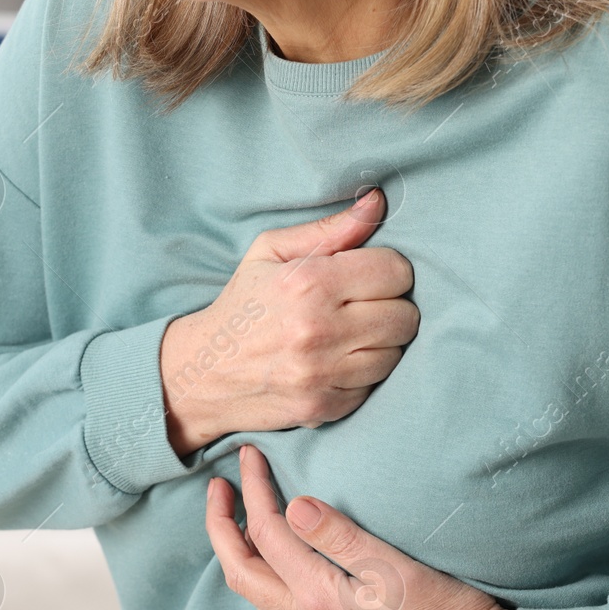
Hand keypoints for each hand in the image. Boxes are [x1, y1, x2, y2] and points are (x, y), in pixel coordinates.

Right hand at [160, 189, 418, 455]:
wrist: (203, 371)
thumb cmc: (243, 305)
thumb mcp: (270, 252)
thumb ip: (329, 228)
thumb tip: (378, 202)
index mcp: (308, 283)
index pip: (396, 272)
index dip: (387, 271)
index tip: (368, 277)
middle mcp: (318, 330)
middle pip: (405, 316)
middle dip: (390, 307)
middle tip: (363, 307)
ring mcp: (322, 374)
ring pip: (395, 354)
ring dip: (379, 343)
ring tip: (350, 335)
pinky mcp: (324, 407)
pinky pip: (374, 385)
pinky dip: (362, 374)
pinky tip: (336, 362)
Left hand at [206, 445, 519, 609]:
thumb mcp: (395, 566)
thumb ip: (340, 536)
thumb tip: (293, 505)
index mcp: (318, 596)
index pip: (266, 532)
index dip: (253, 489)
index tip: (250, 456)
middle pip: (241, 571)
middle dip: (221, 526)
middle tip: (220, 488)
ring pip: (258, 601)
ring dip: (241, 559)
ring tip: (244, 525)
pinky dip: (267, 589)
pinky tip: (283, 576)